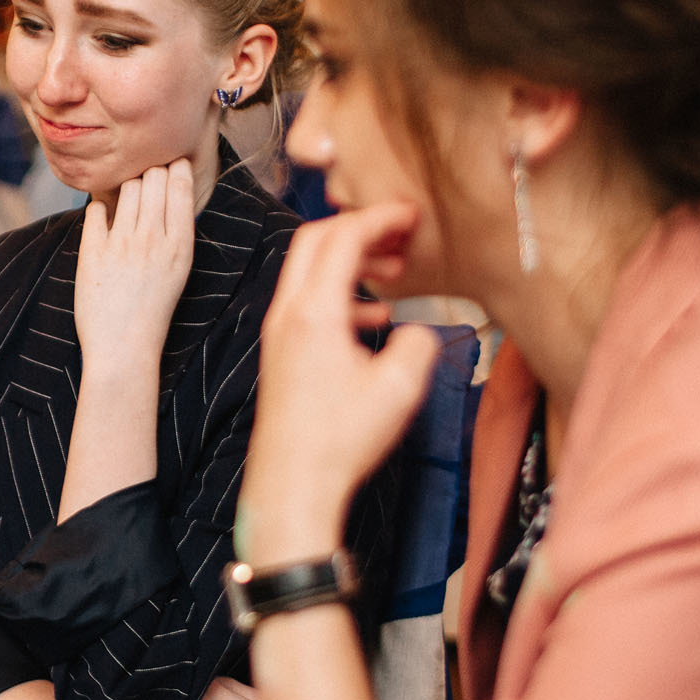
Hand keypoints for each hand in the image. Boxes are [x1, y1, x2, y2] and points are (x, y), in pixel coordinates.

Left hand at [73, 160, 194, 370]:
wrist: (123, 346)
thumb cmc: (153, 307)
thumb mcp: (179, 268)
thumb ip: (176, 229)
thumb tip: (170, 186)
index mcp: (180, 245)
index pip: (179, 184)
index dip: (174, 167)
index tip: (169, 165)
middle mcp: (152, 240)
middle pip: (152, 177)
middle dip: (149, 171)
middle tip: (145, 182)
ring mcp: (121, 245)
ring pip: (125, 187)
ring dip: (124, 186)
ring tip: (124, 201)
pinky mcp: (92, 252)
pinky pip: (95, 208)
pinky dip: (99, 208)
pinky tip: (104, 222)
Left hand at [239, 203, 439, 565]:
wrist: (292, 485)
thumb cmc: (340, 440)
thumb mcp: (400, 389)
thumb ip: (419, 344)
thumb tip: (418, 332)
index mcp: (314, 310)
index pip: (343, 237)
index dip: (380, 218)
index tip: (411, 214)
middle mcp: (288, 313)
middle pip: (317, 241)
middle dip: (361, 228)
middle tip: (401, 234)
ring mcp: (280, 333)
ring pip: (310, 272)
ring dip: (351, 262)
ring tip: (394, 272)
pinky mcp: (282, 354)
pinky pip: (308, 303)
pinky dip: (341, 294)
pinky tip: (374, 317)